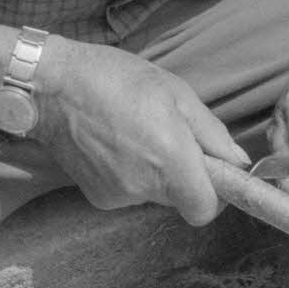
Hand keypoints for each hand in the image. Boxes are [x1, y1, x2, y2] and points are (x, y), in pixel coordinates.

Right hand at [28, 38, 248, 225]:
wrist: (50, 86)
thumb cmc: (115, 79)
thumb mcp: (175, 93)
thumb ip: (212, 133)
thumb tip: (238, 163)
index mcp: (171, 160)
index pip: (206, 209)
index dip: (214, 193)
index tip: (209, 170)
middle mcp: (146, 187)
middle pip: (182, 199)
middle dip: (183, 175)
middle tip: (168, 136)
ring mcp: (119, 196)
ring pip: (155, 194)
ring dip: (155, 173)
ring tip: (135, 133)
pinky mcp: (98, 198)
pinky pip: (129, 192)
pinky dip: (129, 174)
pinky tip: (114, 144)